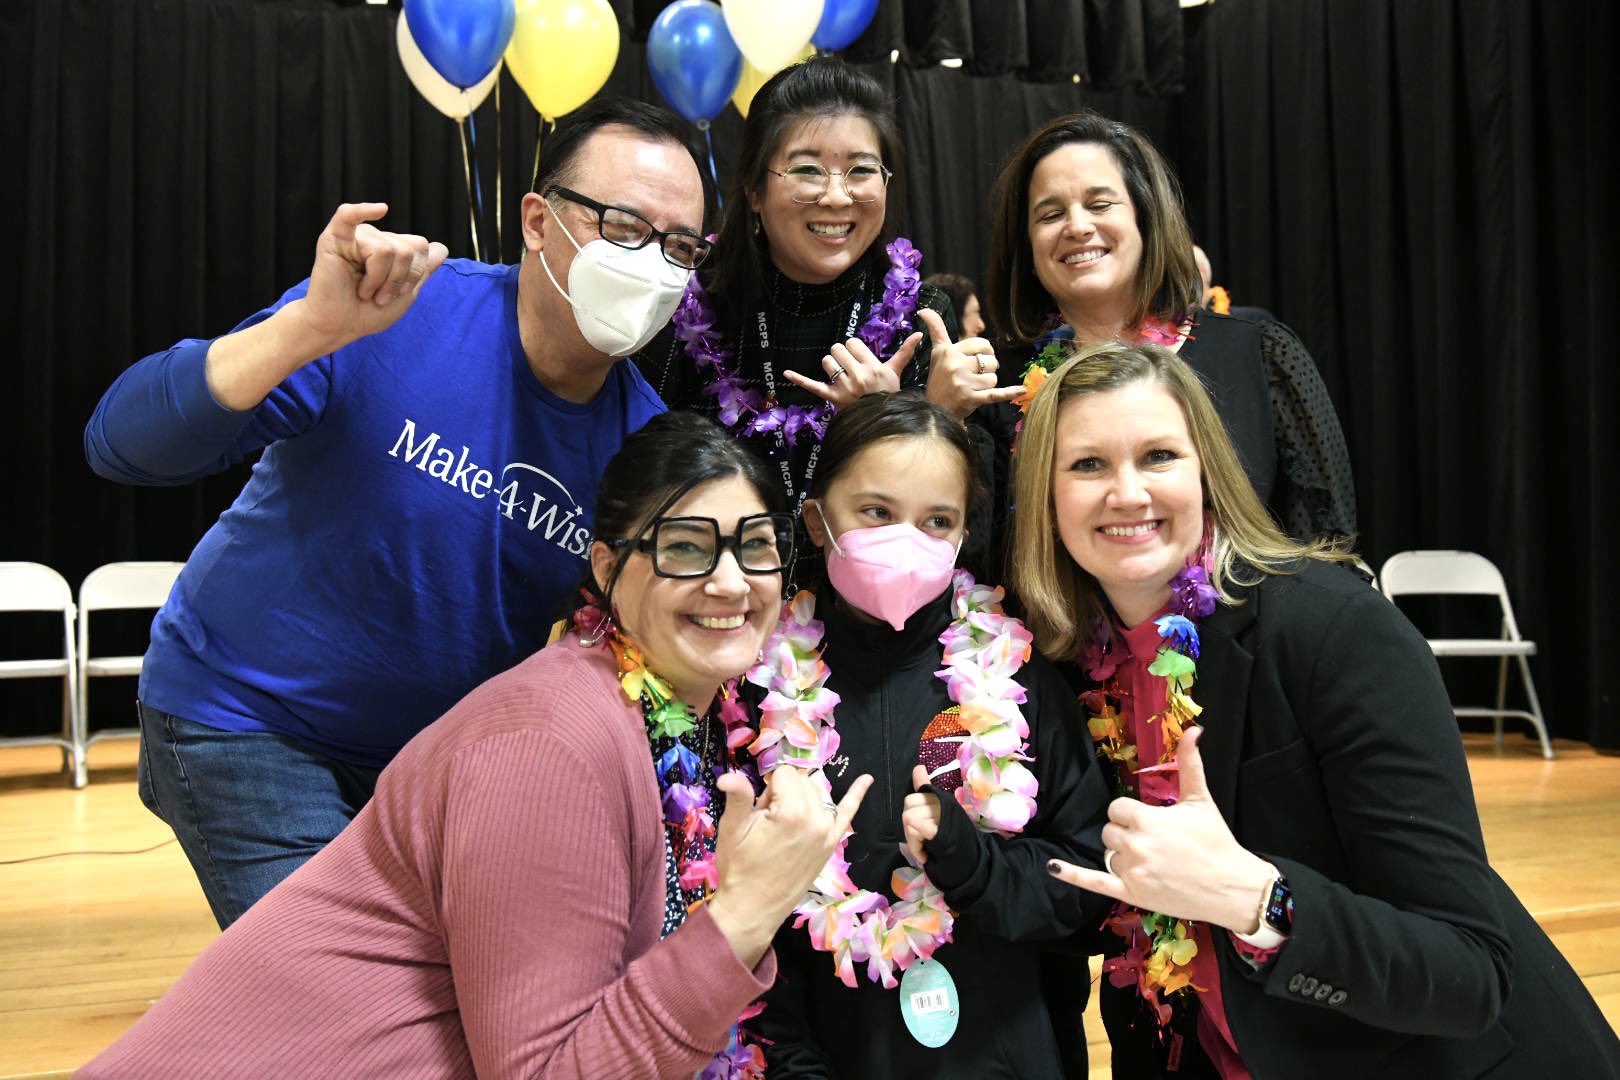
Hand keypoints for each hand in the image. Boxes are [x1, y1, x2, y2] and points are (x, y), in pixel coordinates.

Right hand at [297, 202, 449, 349]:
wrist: (340, 326)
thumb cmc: (368, 313)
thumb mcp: (405, 294)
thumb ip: (422, 270)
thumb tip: (441, 247)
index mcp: (391, 247)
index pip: (420, 246)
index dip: (414, 274)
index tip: (397, 293)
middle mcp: (375, 237)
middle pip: (408, 248)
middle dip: (397, 279)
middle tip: (377, 295)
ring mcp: (356, 236)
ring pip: (387, 249)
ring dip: (378, 280)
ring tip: (363, 291)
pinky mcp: (334, 238)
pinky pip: (349, 216)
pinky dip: (363, 210)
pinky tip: (380, 209)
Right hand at [707, 766, 873, 967]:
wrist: (752, 907)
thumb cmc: (739, 867)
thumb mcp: (732, 829)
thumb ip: (737, 795)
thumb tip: (727, 775)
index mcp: (791, 811)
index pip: (783, 774)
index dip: (767, 790)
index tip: (759, 811)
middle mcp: (815, 819)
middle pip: (801, 781)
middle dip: (783, 793)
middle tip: (768, 822)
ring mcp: (827, 832)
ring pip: (817, 792)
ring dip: (802, 798)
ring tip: (784, 825)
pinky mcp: (832, 844)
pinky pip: (847, 813)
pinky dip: (857, 795)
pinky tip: (866, 780)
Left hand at [781, 331, 922, 409]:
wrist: (880, 420)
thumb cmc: (887, 394)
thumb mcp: (896, 373)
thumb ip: (905, 352)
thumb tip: (920, 333)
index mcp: (872, 367)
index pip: (853, 342)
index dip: (854, 348)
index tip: (860, 358)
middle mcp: (857, 375)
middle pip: (838, 348)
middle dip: (842, 354)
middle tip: (850, 366)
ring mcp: (843, 387)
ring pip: (827, 362)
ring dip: (831, 365)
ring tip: (841, 375)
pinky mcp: (831, 397)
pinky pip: (812, 385)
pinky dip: (799, 379)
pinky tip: (786, 372)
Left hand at [902, 764, 942, 864]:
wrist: (971, 854)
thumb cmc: (952, 831)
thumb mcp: (939, 808)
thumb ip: (926, 788)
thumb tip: (918, 767)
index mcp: (938, 797)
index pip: (911, 800)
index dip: (910, 814)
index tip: (918, 827)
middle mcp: (940, 803)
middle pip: (907, 811)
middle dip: (909, 829)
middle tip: (920, 842)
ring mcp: (940, 816)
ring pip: (909, 822)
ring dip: (914, 842)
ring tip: (924, 851)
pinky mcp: (939, 832)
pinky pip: (918, 826)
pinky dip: (914, 839)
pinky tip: (921, 852)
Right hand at [918, 308, 1025, 419]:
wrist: (935, 410)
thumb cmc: (939, 378)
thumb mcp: (937, 352)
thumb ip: (936, 329)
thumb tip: (924, 310)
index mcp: (950, 352)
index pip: (982, 345)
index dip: (985, 352)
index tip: (976, 359)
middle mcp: (956, 366)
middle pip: (990, 361)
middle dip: (987, 369)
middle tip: (974, 376)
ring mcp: (964, 384)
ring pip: (993, 378)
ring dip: (987, 384)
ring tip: (973, 388)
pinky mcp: (972, 399)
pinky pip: (996, 394)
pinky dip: (1010, 393)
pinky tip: (1022, 390)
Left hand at [1046, 728, 1274, 930]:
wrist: (1233, 888)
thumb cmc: (1217, 841)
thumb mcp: (1200, 800)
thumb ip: (1190, 763)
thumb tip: (1193, 729)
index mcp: (1146, 819)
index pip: (1116, 809)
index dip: (1130, 814)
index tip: (1150, 821)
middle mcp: (1135, 845)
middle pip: (1109, 831)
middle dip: (1126, 834)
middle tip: (1155, 842)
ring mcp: (1131, 871)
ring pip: (1108, 855)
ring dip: (1123, 856)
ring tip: (1153, 861)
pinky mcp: (1131, 894)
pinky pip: (1093, 882)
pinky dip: (1071, 875)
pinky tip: (1053, 867)